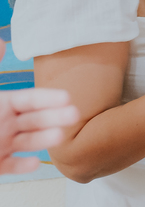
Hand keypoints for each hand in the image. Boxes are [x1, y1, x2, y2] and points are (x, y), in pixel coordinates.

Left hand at [0, 39, 79, 174]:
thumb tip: (2, 41)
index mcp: (3, 104)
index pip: (30, 99)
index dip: (48, 98)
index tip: (67, 97)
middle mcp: (5, 124)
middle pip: (35, 119)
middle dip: (55, 117)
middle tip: (74, 114)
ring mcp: (2, 144)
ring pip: (28, 142)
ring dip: (44, 139)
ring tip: (59, 136)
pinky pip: (11, 165)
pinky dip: (22, 166)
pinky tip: (33, 163)